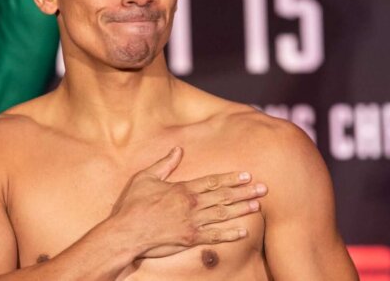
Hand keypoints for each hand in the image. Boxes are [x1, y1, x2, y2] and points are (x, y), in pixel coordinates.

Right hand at [106, 147, 267, 258]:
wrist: (126, 232)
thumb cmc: (133, 205)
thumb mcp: (146, 177)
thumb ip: (164, 164)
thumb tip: (177, 149)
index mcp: (183, 189)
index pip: (213, 181)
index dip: (231, 178)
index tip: (246, 175)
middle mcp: (192, 204)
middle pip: (224, 196)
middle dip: (245, 192)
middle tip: (263, 189)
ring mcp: (193, 223)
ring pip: (223, 214)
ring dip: (242, 210)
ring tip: (257, 205)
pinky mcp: (190, 239)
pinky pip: (214, 236)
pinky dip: (230, 234)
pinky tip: (243, 232)